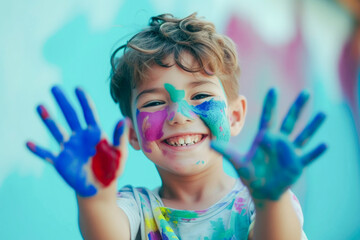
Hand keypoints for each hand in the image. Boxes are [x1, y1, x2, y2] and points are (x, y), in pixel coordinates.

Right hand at [26, 86, 127, 196]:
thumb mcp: (120, 154)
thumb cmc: (112, 170)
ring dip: (48, 119)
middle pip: (70, 116)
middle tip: (54, 87)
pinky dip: (39, 150)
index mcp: (95, 134)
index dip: (84, 101)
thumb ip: (120, 138)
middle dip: (63, 102)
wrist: (100, 188)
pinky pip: (48, 154)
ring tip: (40, 107)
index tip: (78, 89)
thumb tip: (124, 119)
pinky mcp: (61, 161)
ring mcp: (69, 148)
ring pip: (57, 130)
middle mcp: (80, 137)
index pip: (89, 113)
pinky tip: (28, 143)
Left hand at [211, 88, 326, 200]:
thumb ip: (226, 152)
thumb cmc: (250, 174)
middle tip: (306, 92)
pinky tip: (325, 144)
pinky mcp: (296, 165)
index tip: (273, 89)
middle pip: (290, 121)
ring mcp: (289, 152)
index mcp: (264, 138)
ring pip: (303, 135)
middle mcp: (279, 142)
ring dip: (313, 126)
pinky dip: (316, 152)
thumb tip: (211, 143)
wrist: (262, 190)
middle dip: (297, 107)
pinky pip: (308, 157)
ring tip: (323, 113)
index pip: (268, 118)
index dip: (270, 104)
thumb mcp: (237, 162)